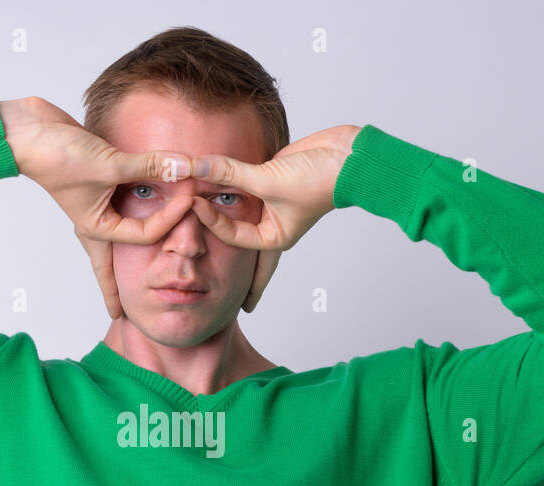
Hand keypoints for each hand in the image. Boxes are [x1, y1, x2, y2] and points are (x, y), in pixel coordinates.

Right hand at [0, 96, 194, 319]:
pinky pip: (123, 196)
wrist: (27, 133)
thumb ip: (148, 166)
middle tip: (123, 312)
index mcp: (98, 227)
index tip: (189, 198)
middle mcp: (97, 220)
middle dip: (118, 286)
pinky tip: (141, 204)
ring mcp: (97, 202)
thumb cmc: (57, 156)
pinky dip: (137, 199)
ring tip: (134, 268)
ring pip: (122, 228)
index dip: (171, 217)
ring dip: (132, 238)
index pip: (145, 234)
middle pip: (115, 261)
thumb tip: (185, 168)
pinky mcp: (98, 180)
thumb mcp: (108, 164)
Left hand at [186, 125, 361, 311]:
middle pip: (238, 240)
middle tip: (198, 269)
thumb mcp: (269, 180)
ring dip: (221, 209)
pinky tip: (218, 187)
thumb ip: (231, 173)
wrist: (349, 157)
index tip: (193, 202)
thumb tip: (197, 166)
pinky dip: (230, 183)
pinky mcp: (273, 178)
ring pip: (239, 209)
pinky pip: (244, 184)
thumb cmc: (318, 179)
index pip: (232, 236)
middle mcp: (272, 224)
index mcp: (274, 237)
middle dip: (221, 252)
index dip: (210, 220)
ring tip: (199, 219)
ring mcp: (272, 202)